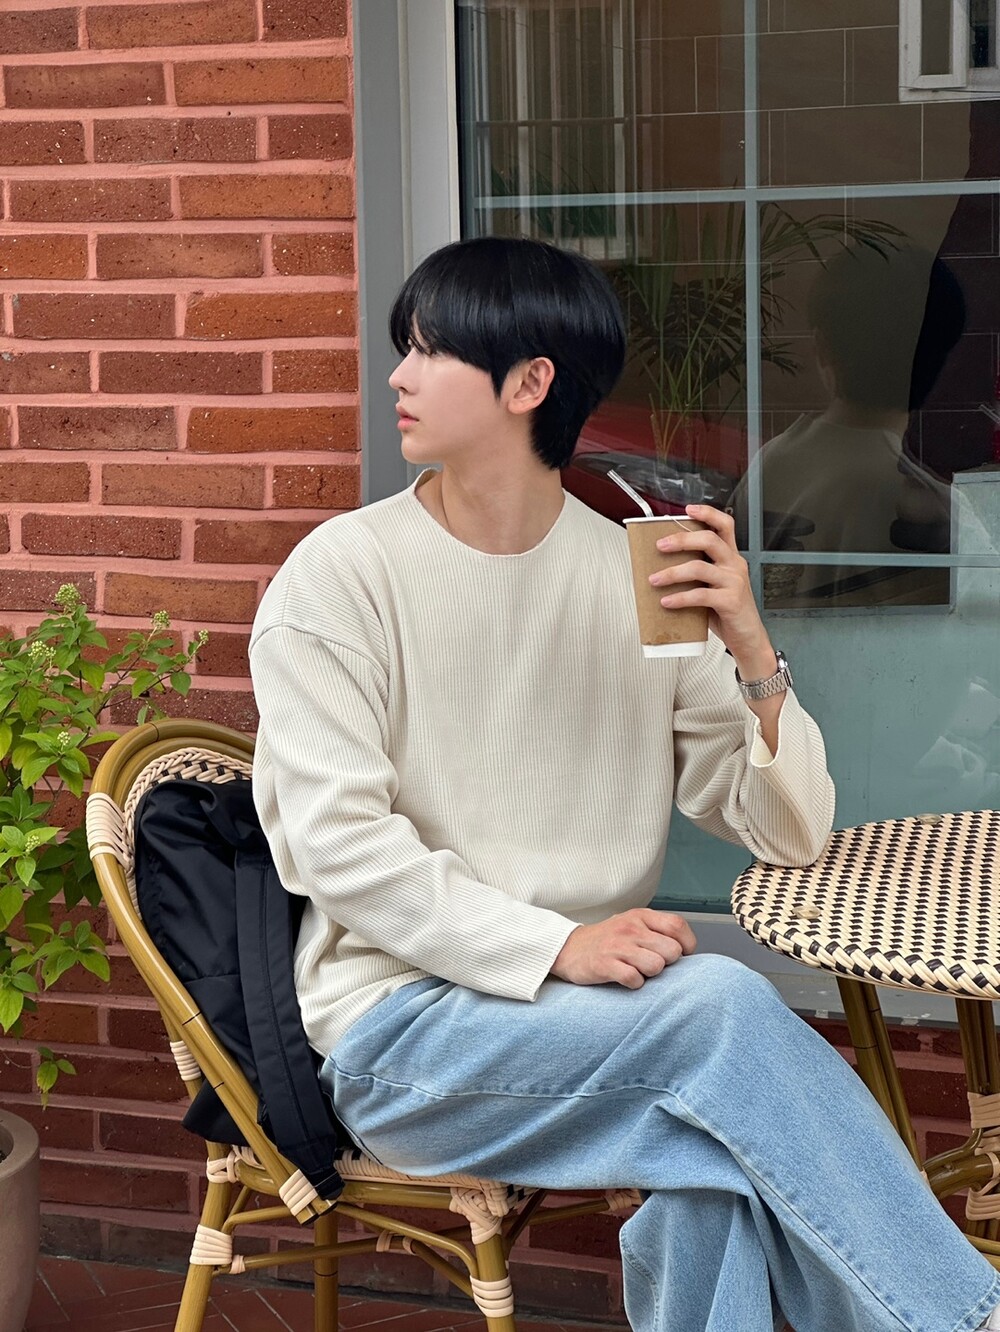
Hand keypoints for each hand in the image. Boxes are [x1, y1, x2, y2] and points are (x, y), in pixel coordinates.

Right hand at [551, 909, 696, 988]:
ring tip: (638, 970)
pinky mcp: (604, 964)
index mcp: (640, 916)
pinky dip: (634, 984)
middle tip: (652, 963)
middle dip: (667, 963)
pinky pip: (634, 979)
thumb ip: (658, 931)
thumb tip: (686, 950)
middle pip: (671, 951)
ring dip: (650, 974)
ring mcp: (617, 946)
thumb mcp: (632, 925)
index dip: (686, 944)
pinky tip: (626, 979)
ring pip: (656, 966)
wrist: (569, 949)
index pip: (678, 926)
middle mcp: (630, 928)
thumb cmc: (608, 940)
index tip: (681, 955)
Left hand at [649, 504, 775, 680]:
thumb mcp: (713, 586)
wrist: (747, 637)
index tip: (687, 510)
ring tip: (654, 580)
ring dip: (672, 572)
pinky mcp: (730, 601)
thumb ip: (696, 574)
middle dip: (681, 540)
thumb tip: (659, 568)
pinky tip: (666, 602)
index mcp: (731, 557)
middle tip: (660, 546)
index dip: (707, 513)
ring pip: (699, 568)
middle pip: (709, 540)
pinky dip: (680, 598)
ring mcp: (734, 582)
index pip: (725, 525)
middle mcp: (734, 565)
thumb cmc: (726, 611)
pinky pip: (700, 595)